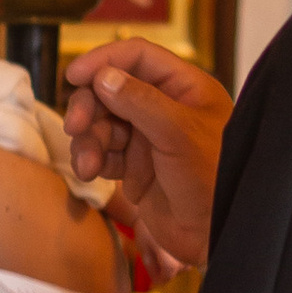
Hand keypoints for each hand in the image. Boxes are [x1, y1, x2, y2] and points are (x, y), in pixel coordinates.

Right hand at [60, 41, 229, 268]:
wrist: (217, 235)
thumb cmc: (214, 178)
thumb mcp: (178, 132)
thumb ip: (140, 101)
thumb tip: (103, 77)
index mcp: (185, 88)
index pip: (138, 57)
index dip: (104, 60)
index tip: (74, 74)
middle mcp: (164, 108)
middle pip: (111, 89)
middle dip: (89, 106)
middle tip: (75, 126)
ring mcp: (148, 138)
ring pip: (102, 123)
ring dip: (88, 139)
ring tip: (88, 165)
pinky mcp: (134, 168)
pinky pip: (102, 152)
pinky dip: (91, 159)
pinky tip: (90, 172)